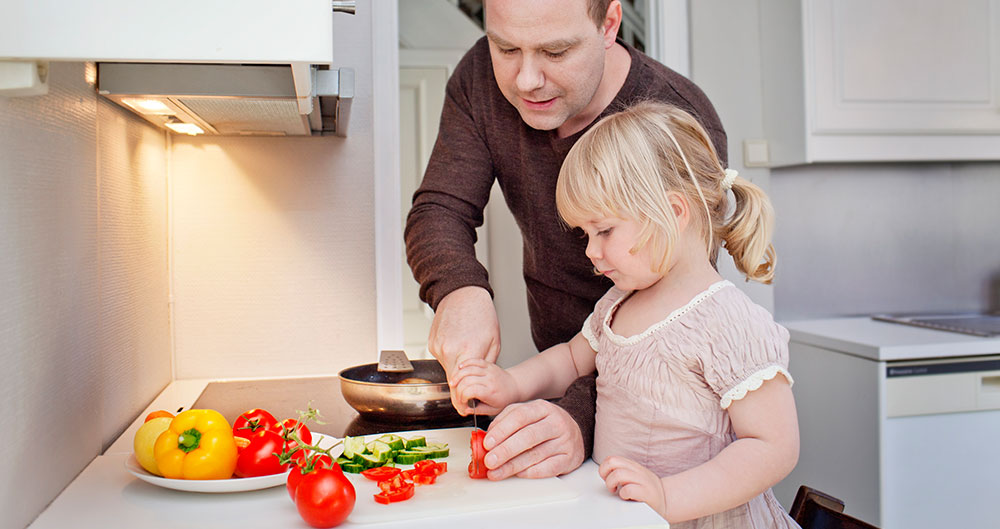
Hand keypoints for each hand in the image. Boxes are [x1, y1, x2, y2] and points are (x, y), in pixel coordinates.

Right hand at [426, 286, 500, 410]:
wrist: (462, 294)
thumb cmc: (481, 314)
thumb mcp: (494, 342)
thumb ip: (486, 366)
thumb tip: (480, 384)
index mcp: (468, 351)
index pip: (462, 387)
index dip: (463, 401)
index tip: (465, 408)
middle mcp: (449, 351)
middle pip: (452, 381)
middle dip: (460, 389)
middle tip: (468, 391)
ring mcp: (438, 347)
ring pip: (447, 369)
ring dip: (456, 369)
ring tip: (467, 353)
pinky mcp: (432, 343)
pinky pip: (442, 358)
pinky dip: (450, 357)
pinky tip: (458, 344)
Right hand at [451, 359, 518, 414]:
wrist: (514, 386)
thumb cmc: (504, 399)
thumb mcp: (493, 410)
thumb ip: (478, 410)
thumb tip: (465, 409)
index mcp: (491, 392)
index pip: (471, 391)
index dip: (462, 396)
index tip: (462, 402)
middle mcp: (489, 380)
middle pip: (467, 380)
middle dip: (458, 388)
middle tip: (456, 394)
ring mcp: (488, 370)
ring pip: (469, 369)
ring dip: (458, 375)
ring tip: (453, 382)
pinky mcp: (488, 364)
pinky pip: (474, 361)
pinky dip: (465, 363)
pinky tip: (460, 368)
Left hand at [481, 399, 584, 479]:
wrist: (576, 431)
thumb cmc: (545, 424)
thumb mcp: (527, 414)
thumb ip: (506, 420)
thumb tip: (488, 436)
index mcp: (542, 408)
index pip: (520, 416)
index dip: (502, 430)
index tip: (487, 443)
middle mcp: (556, 423)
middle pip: (528, 436)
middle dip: (505, 450)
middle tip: (489, 460)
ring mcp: (565, 441)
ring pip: (536, 454)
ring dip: (512, 465)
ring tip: (496, 472)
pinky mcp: (570, 458)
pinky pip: (549, 468)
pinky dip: (530, 472)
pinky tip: (518, 474)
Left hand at [598, 455, 666, 517]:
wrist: (667, 500)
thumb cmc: (647, 490)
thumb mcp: (634, 475)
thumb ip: (622, 470)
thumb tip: (605, 470)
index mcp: (633, 466)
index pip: (612, 458)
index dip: (604, 468)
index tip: (606, 478)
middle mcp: (637, 470)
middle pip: (612, 462)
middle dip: (605, 474)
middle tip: (610, 485)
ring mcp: (642, 481)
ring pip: (618, 474)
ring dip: (612, 484)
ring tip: (616, 491)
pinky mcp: (646, 493)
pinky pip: (629, 490)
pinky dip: (623, 494)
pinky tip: (626, 497)